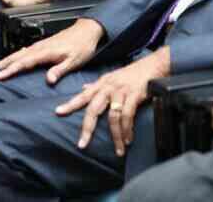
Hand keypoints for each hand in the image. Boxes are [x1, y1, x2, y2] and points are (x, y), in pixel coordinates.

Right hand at [0, 17, 103, 82]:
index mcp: (46, 52)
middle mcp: (39, 47)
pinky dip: (13, 57)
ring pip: (17, 54)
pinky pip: (23, 52)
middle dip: (0, 65)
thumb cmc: (83, 46)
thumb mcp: (75, 60)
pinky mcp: (41, 46)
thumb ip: (60, 69)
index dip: (10, 70)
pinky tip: (9, 62)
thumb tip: (48, 80)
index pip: (23, 62)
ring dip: (4, 61)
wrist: (88, 30)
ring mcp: (39, 46)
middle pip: (15, 57)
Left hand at [54, 47, 169, 156]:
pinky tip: (129, 138)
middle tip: (82, 143)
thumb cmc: (133, 72)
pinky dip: (128, 129)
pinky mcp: (134, 95)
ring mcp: (121, 91)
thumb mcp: (112, 76)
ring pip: (113, 116)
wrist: (154, 64)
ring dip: (116, 136)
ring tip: (119, 149)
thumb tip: (83, 88)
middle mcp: (109, 87)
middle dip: (87, 128)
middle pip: (93, 109)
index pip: (83, 95)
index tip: (58, 112)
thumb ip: (97, 85)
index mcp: (102, 83)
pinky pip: (128, 115)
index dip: (70, 103)